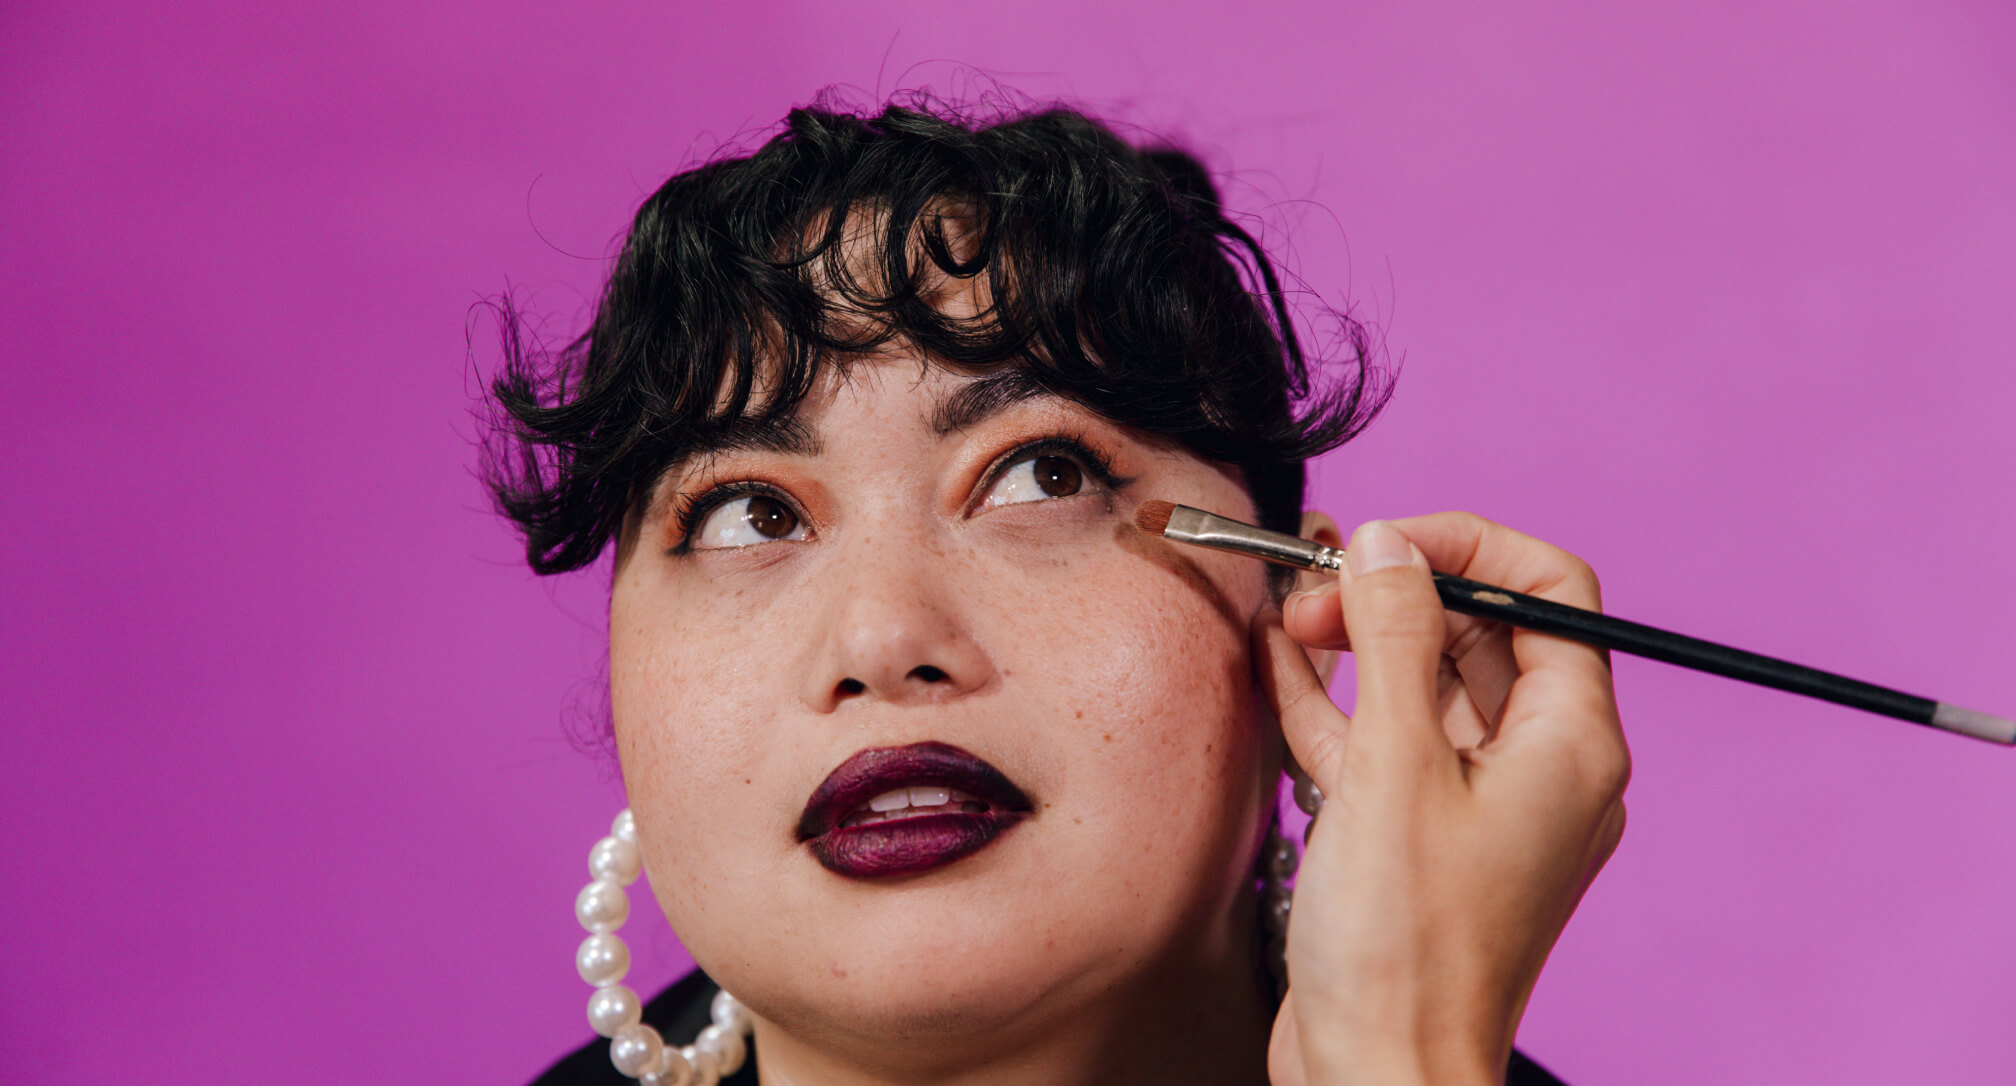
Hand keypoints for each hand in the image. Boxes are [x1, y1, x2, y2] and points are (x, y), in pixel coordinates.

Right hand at [1255, 513, 1629, 1085]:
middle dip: (1394, 595)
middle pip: (1479, 633)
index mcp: (1570, 743)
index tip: (1386, 540)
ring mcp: (1479, 804)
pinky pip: (1386, 741)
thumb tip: (1386, 545)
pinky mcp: (1420, 837)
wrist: (1376, 1074)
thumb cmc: (1405, 949)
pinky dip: (1336, 701)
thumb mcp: (1393, 766)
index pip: (1550, 592)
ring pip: (1424, 684)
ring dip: (1355, 642)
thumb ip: (1392, 639)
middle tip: (1312, 589)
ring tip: (1284, 611)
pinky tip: (1279, 666)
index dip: (1469, 547)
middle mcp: (1538, 768)